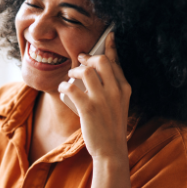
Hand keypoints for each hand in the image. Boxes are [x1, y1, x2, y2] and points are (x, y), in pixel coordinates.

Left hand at [58, 32, 131, 159]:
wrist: (111, 150)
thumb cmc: (112, 127)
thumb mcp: (120, 105)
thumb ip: (113, 89)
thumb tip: (98, 72)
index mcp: (124, 89)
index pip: (116, 62)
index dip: (110, 48)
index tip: (107, 37)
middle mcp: (115, 91)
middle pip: (101, 61)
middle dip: (88, 57)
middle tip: (79, 60)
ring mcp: (102, 99)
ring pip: (86, 70)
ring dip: (75, 70)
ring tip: (70, 76)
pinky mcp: (88, 108)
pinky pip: (72, 87)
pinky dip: (64, 85)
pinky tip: (62, 88)